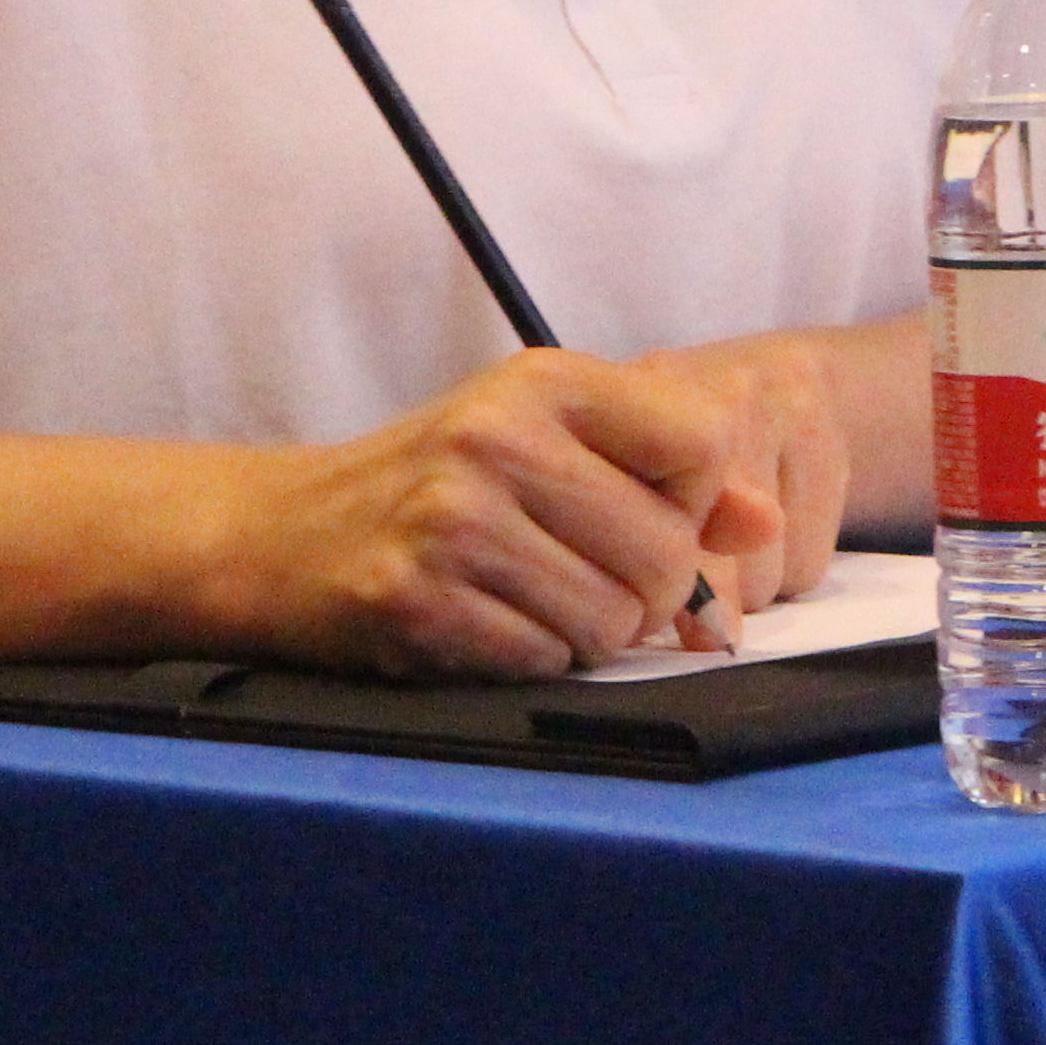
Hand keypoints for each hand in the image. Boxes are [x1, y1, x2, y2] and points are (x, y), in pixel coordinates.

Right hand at [214, 338, 834, 680]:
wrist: (281, 536)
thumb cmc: (439, 483)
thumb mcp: (548, 438)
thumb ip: (663, 466)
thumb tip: (764, 521)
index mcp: (543, 382)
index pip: (701, 444)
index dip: (698, 503)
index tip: (652, 517)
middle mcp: (496, 439)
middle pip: (666, 551)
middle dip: (648, 592)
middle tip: (591, 581)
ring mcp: (449, 522)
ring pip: (610, 621)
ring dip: (587, 634)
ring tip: (531, 599)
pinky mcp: (413, 601)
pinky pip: (540, 661)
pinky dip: (531, 660)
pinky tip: (486, 624)